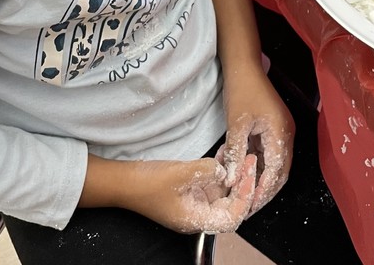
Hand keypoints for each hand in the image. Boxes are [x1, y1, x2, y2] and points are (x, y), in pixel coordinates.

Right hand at [111, 155, 258, 233]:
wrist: (124, 181)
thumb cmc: (147, 183)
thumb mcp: (180, 173)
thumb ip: (206, 171)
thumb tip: (224, 169)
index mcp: (196, 220)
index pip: (232, 217)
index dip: (244, 197)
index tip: (248, 174)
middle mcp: (198, 215)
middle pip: (230, 206)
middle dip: (242, 184)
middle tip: (249, 161)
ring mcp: (194, 203)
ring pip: (222, 193)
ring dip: (232, 175)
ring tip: (240, 154)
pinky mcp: (189, 192)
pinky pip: (211, 184)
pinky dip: (219, 171)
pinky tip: (223, 155)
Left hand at [218, 64, 294, 213]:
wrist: (244, 65)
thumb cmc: (242, 89)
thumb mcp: (236, 123)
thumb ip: (235, 153)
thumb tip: (231, 179)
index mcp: (281, 132)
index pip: (276, 171)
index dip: (264, 190)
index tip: (251, 205)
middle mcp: (286, 134)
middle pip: (280, 171)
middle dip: (265, 190)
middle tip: (249, 206)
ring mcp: (280, 131)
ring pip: (274, 164)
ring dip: (261, 179)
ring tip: (245, 194)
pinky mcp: (273, 129)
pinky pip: (268, 153)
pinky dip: (257, 166)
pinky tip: (243, 173)